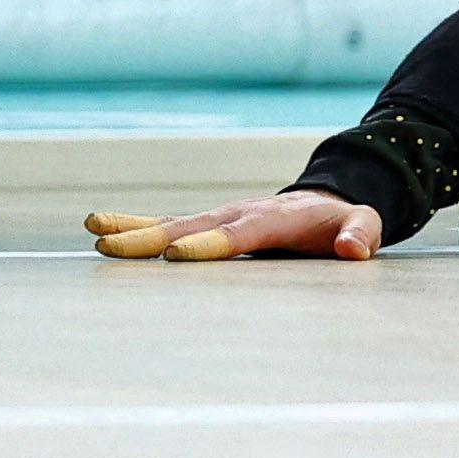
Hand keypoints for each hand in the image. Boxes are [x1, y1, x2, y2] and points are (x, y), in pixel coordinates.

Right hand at [85, 193, 382, 262]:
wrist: (324, 202)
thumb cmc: (341, 222)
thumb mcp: (364, 225)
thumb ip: (360, 234)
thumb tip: (352, 249)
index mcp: (274, 219)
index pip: (240, 234)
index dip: (210, 245)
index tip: (177, 255)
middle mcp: (238, 214)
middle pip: (193, 228)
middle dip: (153, 238)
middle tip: (113, 248)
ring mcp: (218, 217)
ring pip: (173, 224)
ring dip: (133, 230)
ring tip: (95, 233)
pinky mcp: (205, 225)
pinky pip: (168, 225)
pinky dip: (135, 226)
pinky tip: (100, 231)